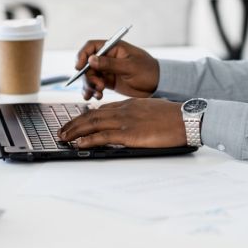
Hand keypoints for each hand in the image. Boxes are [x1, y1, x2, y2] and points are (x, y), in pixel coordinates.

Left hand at [58, 98, 186, 147]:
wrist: (185, 118)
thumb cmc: (173, 116)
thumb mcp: (152, 109)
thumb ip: (138, 114)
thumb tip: (131, 122)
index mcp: (129, 104)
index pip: (102, 109)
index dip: (86, 116)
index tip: (77, 122)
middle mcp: (124, 110)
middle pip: (92, 115)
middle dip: (74, 123)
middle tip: (62, 130)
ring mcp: (125, 121)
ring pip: (93, 124)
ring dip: (75, 131)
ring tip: (63, 137)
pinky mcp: (129, 134)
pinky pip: (103, 136)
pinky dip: (88, 140)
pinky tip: (79, 143)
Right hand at [75, 39, 159, 99]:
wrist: (158, 86)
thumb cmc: (148, 71)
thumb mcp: (130, 67)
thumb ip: (110, 64)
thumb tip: (91, 59)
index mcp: (114, 48)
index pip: (91, 46)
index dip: (82, 55)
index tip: (79, 67)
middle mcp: (108, 57)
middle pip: (87, 64)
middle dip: (89, 76)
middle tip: (98, 86)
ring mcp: (107, 70)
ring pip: (89, 76)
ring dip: (89, 85)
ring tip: (98, 94)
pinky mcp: (108, 82)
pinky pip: (94, 85)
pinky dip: (91, 91)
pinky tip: (94, 97)